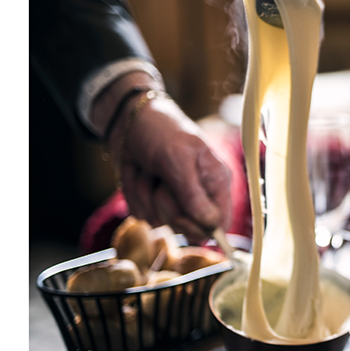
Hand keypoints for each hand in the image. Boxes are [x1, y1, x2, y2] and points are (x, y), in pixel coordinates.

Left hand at [108, 92, 232, 242]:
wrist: (128, 121)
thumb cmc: (161, 132)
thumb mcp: (177, 158)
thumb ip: (193, 194)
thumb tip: (211, 225)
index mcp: (216, 182)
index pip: (221, 223)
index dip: (202, 227)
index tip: (183, 217)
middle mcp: (199, 196)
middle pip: (189, 229)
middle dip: (169, 207)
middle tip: (161, 183)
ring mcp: (175, 202)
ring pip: (161, 222)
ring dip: (147, 195)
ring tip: (149, 170)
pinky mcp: (153, 203)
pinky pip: (142, 215)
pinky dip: (134, 194)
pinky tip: (138, 173)